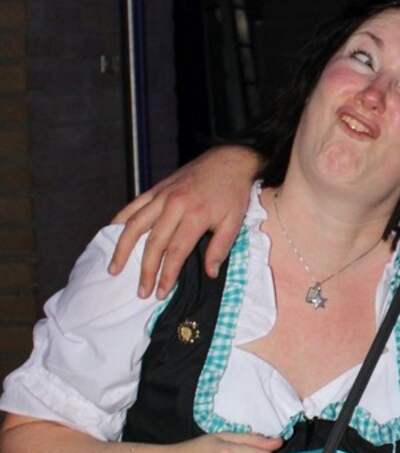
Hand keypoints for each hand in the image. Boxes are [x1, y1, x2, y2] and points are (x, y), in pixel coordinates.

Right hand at [110, 145, 259, 298]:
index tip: (161, 293)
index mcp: (195, 215)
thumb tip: (209, 273)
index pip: (176, 251)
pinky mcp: (157, 188)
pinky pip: (133, 205)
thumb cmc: (233, 192)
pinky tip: (111, 234)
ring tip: (115, 269)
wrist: (229, 159)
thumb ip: (220, 248)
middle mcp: (174, 205)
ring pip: (135, 224)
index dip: (167, 275)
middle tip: (141, 291)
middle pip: (153, 243)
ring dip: (123, 249)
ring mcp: (162, 195)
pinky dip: (120, 220)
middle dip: (146, 270)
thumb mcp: (235, 221)